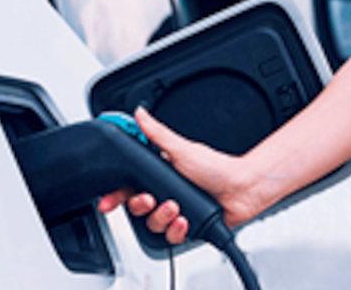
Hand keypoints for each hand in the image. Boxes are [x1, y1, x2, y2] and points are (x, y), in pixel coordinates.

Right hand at [94, 107, 262, 243]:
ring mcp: (174, 212)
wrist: (242, 189)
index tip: (108, 201)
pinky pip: (170, 237)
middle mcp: (164, 194)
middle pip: (137, 208)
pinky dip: (177, 229)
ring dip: (162, 217)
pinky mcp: (185, 228)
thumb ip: (156, 133)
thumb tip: (139, 113)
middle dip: (141, 206)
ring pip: (152, 224)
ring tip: (177, 207)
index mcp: (159, 175)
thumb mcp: (182, 148)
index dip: (116, 195)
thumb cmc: (217, 167)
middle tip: (150, 199)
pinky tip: (185, 220)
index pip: (129, 187)